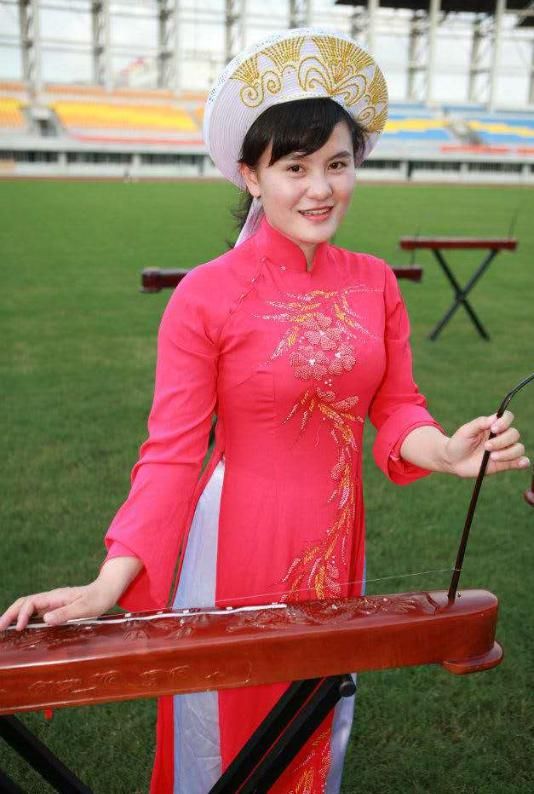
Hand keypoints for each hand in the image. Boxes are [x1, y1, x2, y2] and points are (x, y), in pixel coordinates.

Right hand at [0, 580, 117, 631]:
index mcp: (56, 596)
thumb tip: (46, 619)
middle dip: (9, 614)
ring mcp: (53, 602)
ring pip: (28, 606)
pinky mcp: (56, 607)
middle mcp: (51, 598)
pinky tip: (21, 626)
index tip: (18, 628)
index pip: (31, 603)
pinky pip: (35, 611)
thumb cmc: (98, 599)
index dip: (22, 615)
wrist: (107, 590)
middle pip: (24, 603)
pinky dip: (24, 617)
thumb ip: (66, 613)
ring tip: (3, 628)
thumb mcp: (85, 608)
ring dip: (14, 615)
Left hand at [444, 410, 529, 478]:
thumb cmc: (459, 442)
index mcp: (493, 426)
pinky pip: (519, 462)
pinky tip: (521, 462)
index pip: (508, 417)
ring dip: (508, 453)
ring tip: (492, 457)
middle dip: (501, 441)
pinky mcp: (504, 464)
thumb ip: (480, 423)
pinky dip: (523, 462)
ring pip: (518, 448)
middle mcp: (501, 437)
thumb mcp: (466, 431)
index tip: (494, 428)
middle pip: (514, 434)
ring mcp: (504, 450)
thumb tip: (495, 418)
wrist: (453, 460)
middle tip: (487, 446)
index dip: (505, 422)